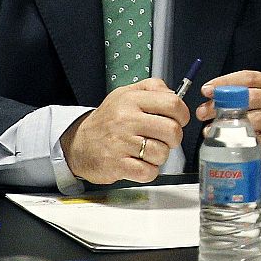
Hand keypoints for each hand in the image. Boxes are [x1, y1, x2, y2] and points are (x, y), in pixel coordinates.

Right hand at [61, 78, 187, 184]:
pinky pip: (148, 172)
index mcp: (131, 100)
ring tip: (147, 151)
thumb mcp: (125, 94)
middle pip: (172, 130)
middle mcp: (126, 120)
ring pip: (162, 153)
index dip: (182, 114)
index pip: (172, 103)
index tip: (179, 120)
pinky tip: (139, 163)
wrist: (78, 144)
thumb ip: (152, 88)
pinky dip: (149, 171)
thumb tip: (175, 93)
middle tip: (164, 139)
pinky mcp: (117, 165)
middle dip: (174, 138)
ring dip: (160, 156)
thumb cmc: (107, 120)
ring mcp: (121, 143)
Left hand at [198, 70, 260, 175]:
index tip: (206, 90)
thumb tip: (207, 102)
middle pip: (251, 97)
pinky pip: (259, 140)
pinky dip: (242, 141)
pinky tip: (229, 142)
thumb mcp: (252, 103)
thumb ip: (234, 99)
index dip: (226, 82)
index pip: (249, 77)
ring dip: (230, 125)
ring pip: (256, 119)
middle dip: (223, 104)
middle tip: (202, 112)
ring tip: (213, 129)